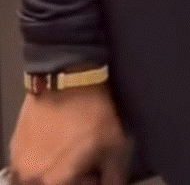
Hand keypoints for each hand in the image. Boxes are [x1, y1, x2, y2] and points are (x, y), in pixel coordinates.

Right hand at [9, 84, 129, 184]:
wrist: (66, 76)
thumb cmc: (89, 111)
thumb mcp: (114, 145)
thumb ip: (113, 176)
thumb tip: (113, 184)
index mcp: (55, 182)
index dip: (91, 180)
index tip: (97, 169)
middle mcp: (32, 177)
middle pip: (57, 183)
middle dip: (72, 176)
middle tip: (84, 158)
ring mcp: (20, 161)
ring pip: (40, 177)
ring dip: (55, 170)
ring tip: (69, 149)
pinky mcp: (15, 145)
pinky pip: (29, 164)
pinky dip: (42, 159)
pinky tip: (56, 140)